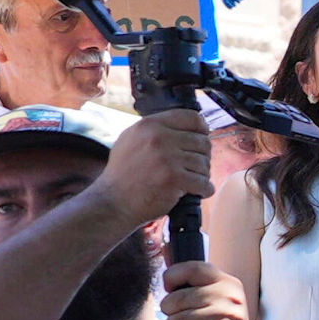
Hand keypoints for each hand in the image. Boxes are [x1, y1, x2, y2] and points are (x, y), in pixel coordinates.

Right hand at [104, 108, 218, 225]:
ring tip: (193, 180)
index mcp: (149, 125)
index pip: (192, 118)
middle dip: (203, 156)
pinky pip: (203, 182)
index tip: (203, 138)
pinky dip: (205, 189)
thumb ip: (155, 130)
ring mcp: (167, 158)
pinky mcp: (174, 179)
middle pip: (202, 141)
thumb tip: (187, 126)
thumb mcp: (131, 139)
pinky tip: (198, 192)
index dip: (202, 130)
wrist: (113, 201)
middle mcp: (158, 138)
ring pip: (204, 163)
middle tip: (195, 167)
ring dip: (203, 174)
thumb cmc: (123, 173)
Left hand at [161, 258, 262, 319]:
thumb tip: (164, 246)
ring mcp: (229, 317)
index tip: (170, 290)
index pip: (193, 268)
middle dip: (169, 313)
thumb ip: (189, 278)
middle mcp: (231, 297)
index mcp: (228, 283)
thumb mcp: (211, 300)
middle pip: (178, 299)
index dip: (173, 278)